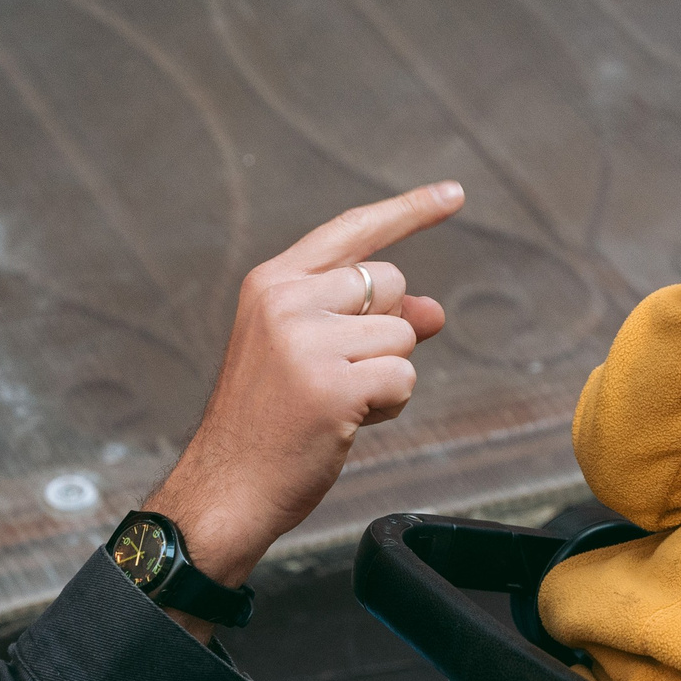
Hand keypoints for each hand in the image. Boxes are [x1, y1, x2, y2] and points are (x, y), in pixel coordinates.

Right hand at [147, 182, 465, 636]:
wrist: (226, 487)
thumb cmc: (267, 422)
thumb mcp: (307, 353)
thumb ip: (367, 321)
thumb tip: (434, 311)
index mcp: (272, 282)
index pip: (352, 231)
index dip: (408, 211)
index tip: (454, 194)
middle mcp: (286, 300)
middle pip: (390, 283)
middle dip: (386, 329)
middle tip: (338, 374)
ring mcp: (307, 341)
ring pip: (403, 334)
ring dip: (387, 374)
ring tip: (336, 403)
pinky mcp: (332, 385)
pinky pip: (403, 377)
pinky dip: (388, 405)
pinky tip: (344, 423)